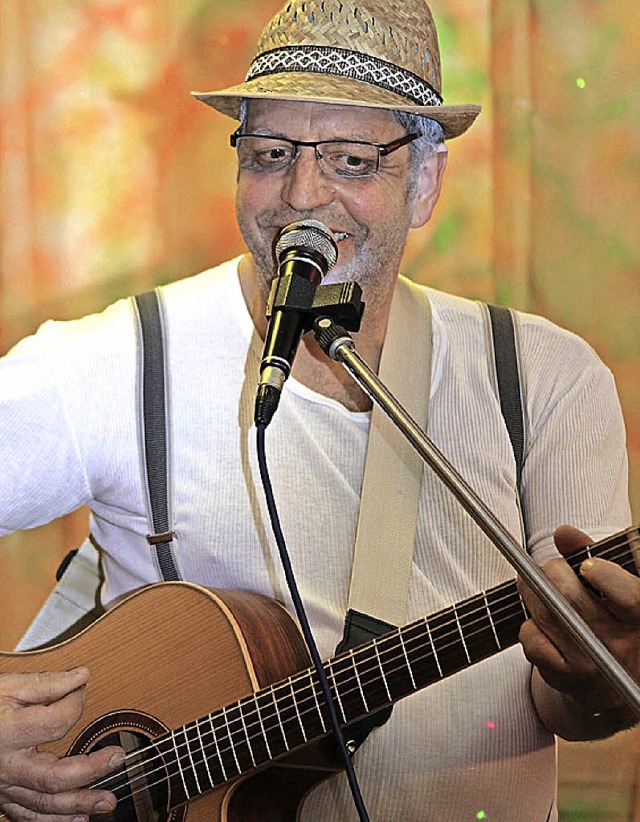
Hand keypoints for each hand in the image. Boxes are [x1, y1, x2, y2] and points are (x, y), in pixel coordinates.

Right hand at [0, 667, 123, 821]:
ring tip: (107, 802)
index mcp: (9, 732)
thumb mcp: (8, 686)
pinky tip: (78, 818)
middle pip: (53, 777)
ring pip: (43, 804)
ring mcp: (3, 785)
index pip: (56, 723)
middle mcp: (6, 765)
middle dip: (90, 770)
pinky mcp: (1, 797)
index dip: (76, 703)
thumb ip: (47, 683)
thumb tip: (82, 676)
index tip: (81, 690)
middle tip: (117, 758)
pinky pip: (27, 815)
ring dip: (78, 804)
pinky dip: (53, 820)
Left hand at [519, 525, 639, 737]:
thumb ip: (592, 555)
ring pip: (547, 614)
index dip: (606, 577)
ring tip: (535, 586)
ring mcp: (594, 663)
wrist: (612, 686)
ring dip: (533, 593)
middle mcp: (623, 644)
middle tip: (551, 568)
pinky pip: (533, 639)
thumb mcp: (616, 589)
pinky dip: (529, 626)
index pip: (632, 598)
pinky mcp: (566, 677)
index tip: (587, 567)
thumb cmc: (613, 622)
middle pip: (572, 599)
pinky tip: (540, 624)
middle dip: (553, 572)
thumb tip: (564, 533)